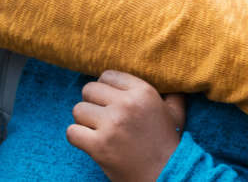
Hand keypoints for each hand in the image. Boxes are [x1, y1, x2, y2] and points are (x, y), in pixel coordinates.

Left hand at [66, 70, 185, 181]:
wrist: (166, 175)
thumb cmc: (168, 144)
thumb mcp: (176, 113)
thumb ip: (171, 92)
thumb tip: (166, 77)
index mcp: (143, 92)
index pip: (107, 75)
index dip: (105, 88)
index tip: (109, 101)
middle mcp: (126, 105)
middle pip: (89, 89)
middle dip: (92, 103)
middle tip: (101, 116)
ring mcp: (111, 125)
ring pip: (78, 109)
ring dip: (84, 121)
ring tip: (96, 130)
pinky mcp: (99, 146)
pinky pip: (72, 132)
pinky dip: (77, 137)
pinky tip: (89, 142)